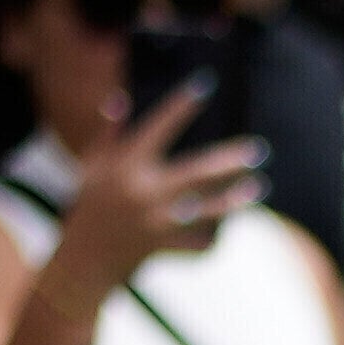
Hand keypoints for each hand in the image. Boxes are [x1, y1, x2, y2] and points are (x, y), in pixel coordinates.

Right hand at [43, 88, 254, 296]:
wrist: (84, 258)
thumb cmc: (90, 204)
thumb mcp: (92, 166)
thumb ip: (108, 133)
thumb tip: (121, 99)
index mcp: (125, 164)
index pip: (159, 126)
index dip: (182, 105)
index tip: (207, 85)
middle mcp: (142, 191)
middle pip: (196, 172)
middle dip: (229, 160)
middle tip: (258, 150)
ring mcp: (155, 221)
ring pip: (205, 209)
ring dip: (234, 199)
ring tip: (259, 186)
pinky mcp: (164, 246)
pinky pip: (197, 241)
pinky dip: (215, 235)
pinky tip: (234, 224)